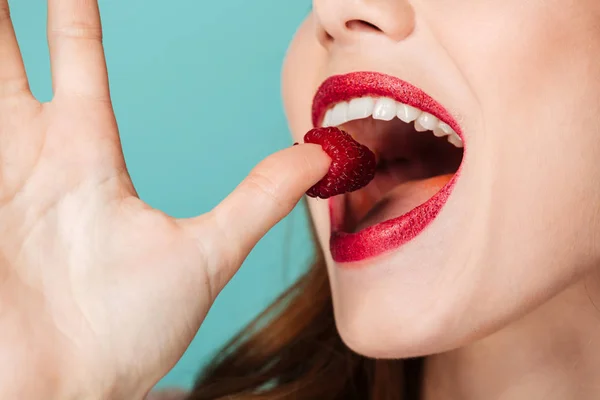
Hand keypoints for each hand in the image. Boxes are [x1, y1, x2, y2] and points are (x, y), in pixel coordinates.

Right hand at [0, 1, 328, 397]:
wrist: (70, 391)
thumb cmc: (130, 331)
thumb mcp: (205, 252)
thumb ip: (259, 198)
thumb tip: (321, 156)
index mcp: (84, 159)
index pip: (76, 65)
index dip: (71, 18)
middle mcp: (27, 160)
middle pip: (1, 60)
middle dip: (1, 17)